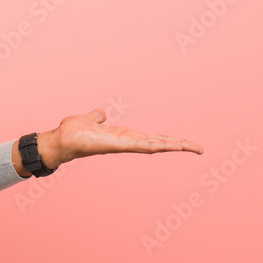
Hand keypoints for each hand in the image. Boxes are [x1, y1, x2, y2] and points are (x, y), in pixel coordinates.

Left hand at [13, 109, 204, 176]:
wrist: (62, 139)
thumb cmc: (75, 132)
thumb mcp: (91, 120)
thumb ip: (97, 118)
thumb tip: (101, 114)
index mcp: (124, 136)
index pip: (151, 138)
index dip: (168, 140)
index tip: (185, 143)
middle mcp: (127, 142)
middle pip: (159, 143)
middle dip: (179, 145)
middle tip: (199, 148)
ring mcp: (124, 144)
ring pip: (155, 145)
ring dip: (174, 146)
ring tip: (193, 147)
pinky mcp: (118, 145)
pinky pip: (141, 145)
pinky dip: (156, 145)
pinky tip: (170, 145)